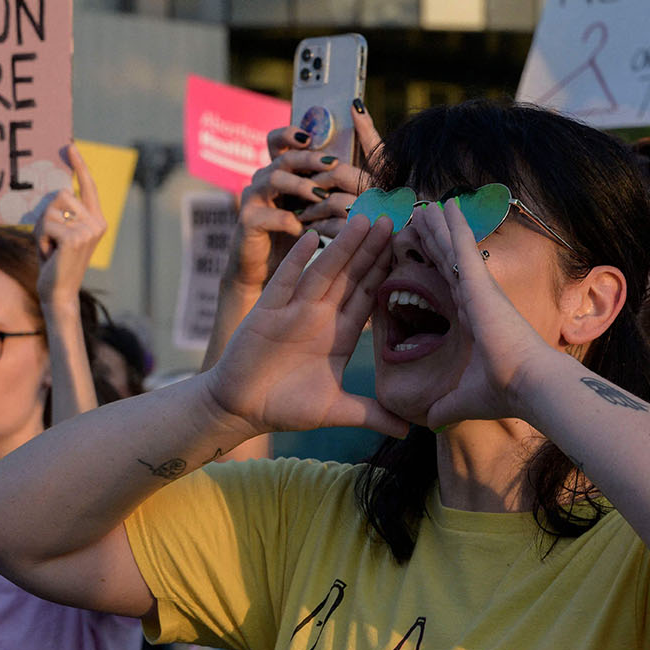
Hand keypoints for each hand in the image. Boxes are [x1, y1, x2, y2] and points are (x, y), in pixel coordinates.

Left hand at [34, 147, 106, 309]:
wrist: (58, 292)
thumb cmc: (55, 262)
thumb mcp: (59, 232)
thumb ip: (60, 212)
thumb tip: (55, 187)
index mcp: (96, 220)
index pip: (88, 186)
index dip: (79, 166)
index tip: (70, 146)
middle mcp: (96, 222)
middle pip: (60, 194)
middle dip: (45, 214)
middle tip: (48, 239)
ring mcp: (88, 230)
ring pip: (50, 209)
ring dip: (41, 228)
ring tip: (49, 248)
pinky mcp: (75, 238)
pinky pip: (46, 223)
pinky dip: (41, 239)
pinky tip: (49, 254)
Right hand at [204, 215, 407, 437]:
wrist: (240, 409)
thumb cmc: (287, 408)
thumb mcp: (337, 411)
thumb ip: (372, 414)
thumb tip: (409, 429)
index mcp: (341, 334)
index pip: (368, 297)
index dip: (386, 274)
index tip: (408, 250)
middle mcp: (321, 316)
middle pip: (351, 277)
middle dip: (371, 250)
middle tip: (393, 221)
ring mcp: (294, 310)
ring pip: (324, 272)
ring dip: (342, 248)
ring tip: (362, 221)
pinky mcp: (267, 312)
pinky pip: (284, 281)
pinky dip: (296, 260)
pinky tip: (310, 238)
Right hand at [234, 111, 377, 288]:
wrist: (265, 266)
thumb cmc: (293, 233)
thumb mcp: (309, 206)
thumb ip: (323, 187)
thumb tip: (356, 173)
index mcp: (277, 170)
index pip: (278, 140)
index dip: (291, 133)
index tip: (311, 137)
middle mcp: (262, 178)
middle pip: (284, 157)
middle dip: (310, 159)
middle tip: (333, 163)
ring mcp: (253, 197)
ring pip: (275, 179)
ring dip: (301, 185)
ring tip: (322, 196)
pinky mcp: (248, 220)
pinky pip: (271, 214)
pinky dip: (292, 221)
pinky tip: (309, 230)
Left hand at [407, 199, 565, 427]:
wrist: (526, 385)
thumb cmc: (502, 391)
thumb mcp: (462, 399)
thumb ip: (444, 406)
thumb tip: (429, 422)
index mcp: (474, 320)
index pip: (448, 287)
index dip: (436, 269)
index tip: (425, 254)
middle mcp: (477, 299)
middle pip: (448, 262)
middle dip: (435, 240)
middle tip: (422, 218)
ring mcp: (479, 288)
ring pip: (453, 249)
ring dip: (439, 226)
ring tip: (425, 205)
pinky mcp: (480, 283)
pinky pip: (463, 247)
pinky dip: (454, 225)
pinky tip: (445, 204)